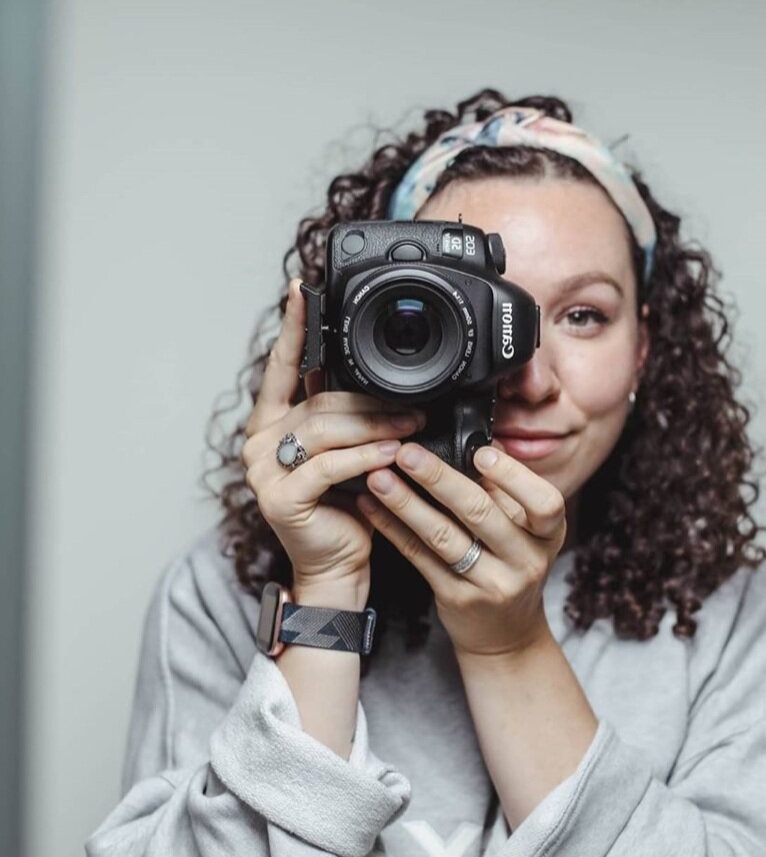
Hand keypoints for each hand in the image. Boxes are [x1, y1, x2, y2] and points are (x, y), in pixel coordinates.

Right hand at [241, 278, 425, 591]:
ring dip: (375, 425)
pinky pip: (329, 466)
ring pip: (325, 429)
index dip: (293, 327)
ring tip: (412, 424)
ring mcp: (265, 470)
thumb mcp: (349, 451)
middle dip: (369, 399)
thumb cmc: (347, 510)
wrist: (338, 567)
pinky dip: (366, 457)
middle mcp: (260, 441)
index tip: (300, 288)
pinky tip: (393, 453)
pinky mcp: (281, 498)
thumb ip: (347, 413)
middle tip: (413, 402)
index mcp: (272, 421)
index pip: (281, 366)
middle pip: (318, 401)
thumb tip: (379, 376)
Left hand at [354, 441, 566, 656]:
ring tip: (379, 477)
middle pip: (481, 513)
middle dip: (439, 479)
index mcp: (547, 536)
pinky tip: (373, 507)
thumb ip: (505, 492)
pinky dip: (394, 529)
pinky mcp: (457, 599)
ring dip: (406, 503)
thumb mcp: (524, 532)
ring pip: (443, 536)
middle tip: (407, 452)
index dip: (514, 476)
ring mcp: (491, 584)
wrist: (506, 634)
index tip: (481, 451)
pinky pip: (421, 557)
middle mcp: (525, 561)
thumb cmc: (512, 567)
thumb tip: (480, 441)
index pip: (545, 503)